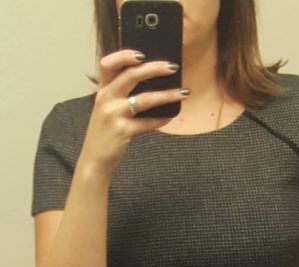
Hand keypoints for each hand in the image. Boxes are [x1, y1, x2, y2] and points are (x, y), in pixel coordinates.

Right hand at [79, 50, 188, 177]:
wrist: (94, 160)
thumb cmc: (103, 134)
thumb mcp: (105, 109)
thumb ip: (119, 95)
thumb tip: (149, 84)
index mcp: (102, 91)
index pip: (108, 64)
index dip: (124, 55)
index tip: (142, 54)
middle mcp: (106, 99)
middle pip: (131, 75)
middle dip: (155, 68)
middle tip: (173, 67)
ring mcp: (114, 115)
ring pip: (145, 99)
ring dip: (167, 95)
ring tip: (183, 93)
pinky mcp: (123, 131)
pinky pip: (147, 123)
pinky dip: (161, 120)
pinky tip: (170, 117)